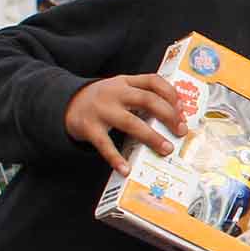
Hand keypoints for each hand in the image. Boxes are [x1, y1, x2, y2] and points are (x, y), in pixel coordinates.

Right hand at [63, 73, 183, 173]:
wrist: (67, 103)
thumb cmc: (104, 100)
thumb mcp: (121, 89)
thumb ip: (143, 95)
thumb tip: (176, 115)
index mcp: (126, 81)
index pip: (153, 81)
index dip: (171, 94)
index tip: (182, 109)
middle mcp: (115, 93)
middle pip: (147, 100)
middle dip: (168, 115)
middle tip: (181, 131)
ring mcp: (101, 110)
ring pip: (131, 122)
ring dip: (151, 137)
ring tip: (166, 149)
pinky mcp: (89, 127)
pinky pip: (105, 145)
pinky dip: (115, 158)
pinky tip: (126, 169)